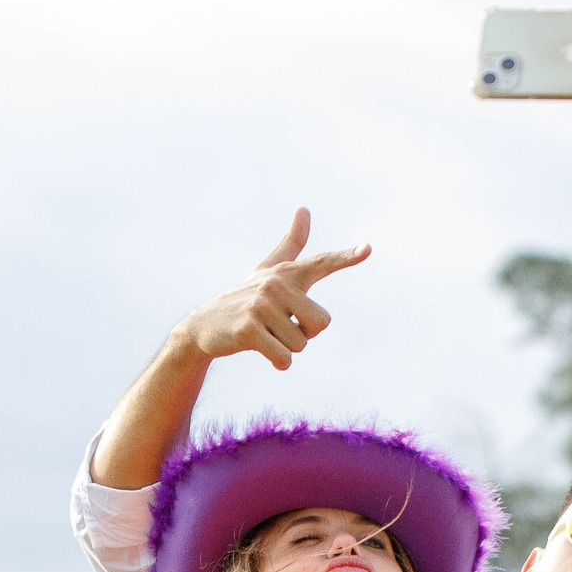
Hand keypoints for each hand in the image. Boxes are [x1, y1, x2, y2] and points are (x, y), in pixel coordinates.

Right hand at [172, 208, 370, 371]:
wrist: (203, 326)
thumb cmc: (245, 299)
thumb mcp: (268, 271)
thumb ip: (291, 244)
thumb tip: (304, 208)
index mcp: (287, 273)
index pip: (322, 263)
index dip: (346, 257)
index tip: (368, 249)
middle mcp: (275, 283)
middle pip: (322, 323)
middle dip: (305, 334)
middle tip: (279, 326)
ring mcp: (260, 305)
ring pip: (301, 345)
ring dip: (286, 348)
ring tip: (264, 334)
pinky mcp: (248, 329)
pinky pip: (284, 358)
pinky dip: (278, 363)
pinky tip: (261, 349)